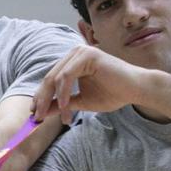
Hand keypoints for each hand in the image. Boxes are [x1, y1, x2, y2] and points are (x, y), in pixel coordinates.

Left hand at [32, 45, 151, 123]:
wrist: (136, 89)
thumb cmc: (113, 93)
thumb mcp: (81, 102)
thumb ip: (62, 104)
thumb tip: (41, 112)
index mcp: (71, 62)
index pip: (50, 80)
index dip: (40, 97)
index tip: (34, 114)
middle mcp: (74, 54)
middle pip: (49, 78)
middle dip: (42, 100)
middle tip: (38, 118)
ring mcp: (80, 52)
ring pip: (56, 78)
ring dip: (54, 100)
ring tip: (60, 117)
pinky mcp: (88, 55)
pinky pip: (67, 75)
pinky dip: (63, 92)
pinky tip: (64, 107)